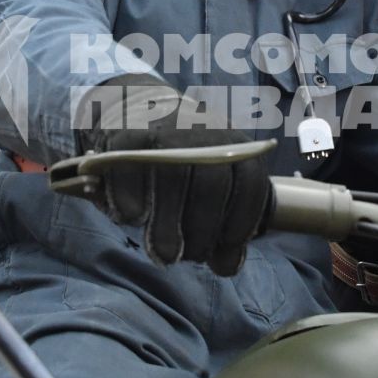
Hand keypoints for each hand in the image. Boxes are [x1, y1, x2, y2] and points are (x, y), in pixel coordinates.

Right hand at [77, 76, 270, 273]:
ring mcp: (165, 131)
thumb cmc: (179, 161)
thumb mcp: (207, 187)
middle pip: (211, 183)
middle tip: (188, 257)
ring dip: (168, 223)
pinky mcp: (127, 134)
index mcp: (233, 147)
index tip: (225, 247)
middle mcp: (204, 134)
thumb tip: (226, 268)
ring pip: (172, 177)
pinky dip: (130, 197)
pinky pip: (130, 167)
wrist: (137, 109)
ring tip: (163, 255)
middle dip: (203, 228)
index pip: (250, 183)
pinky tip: (132, 218)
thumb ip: (219, 227)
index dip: (242, 220)